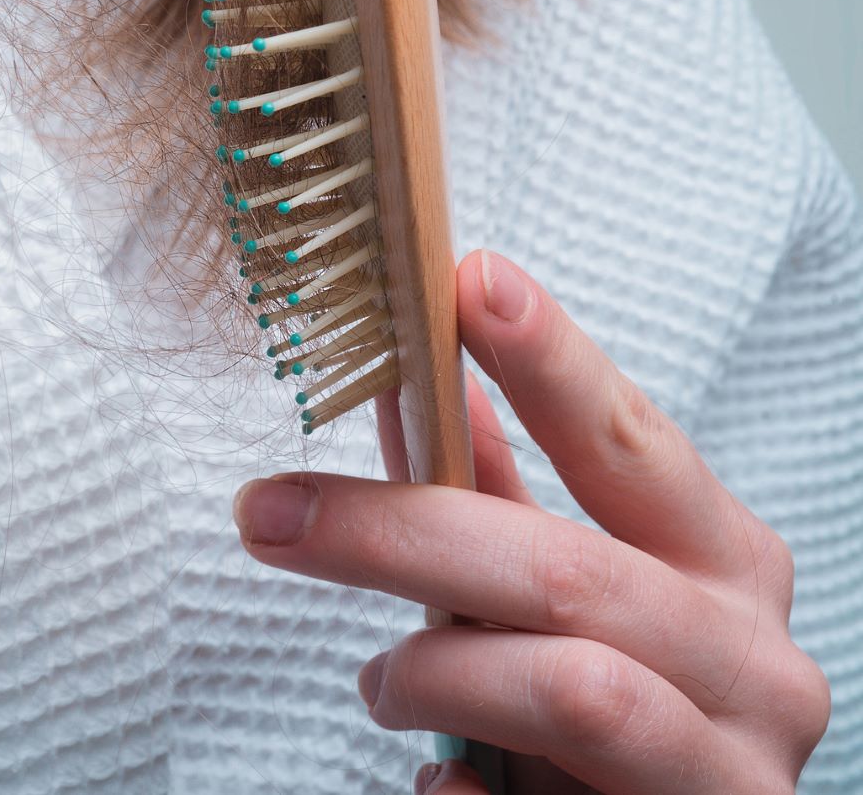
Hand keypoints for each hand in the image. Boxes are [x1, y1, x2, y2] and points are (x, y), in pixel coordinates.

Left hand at [232, 250, 829, 792]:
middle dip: (395, 533)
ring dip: (432, 672)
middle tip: (269, 511)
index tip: (466, 280)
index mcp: (725, 565)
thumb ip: (502, 502)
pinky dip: (458, 785)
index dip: (551, 362)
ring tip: (384, 683)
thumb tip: (429, 383)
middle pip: (565, 569)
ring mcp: (736, 767)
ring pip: (567, 686)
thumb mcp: (567, 596)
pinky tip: (442, 777)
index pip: (632, 442)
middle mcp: (755, 660)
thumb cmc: (621, 726)